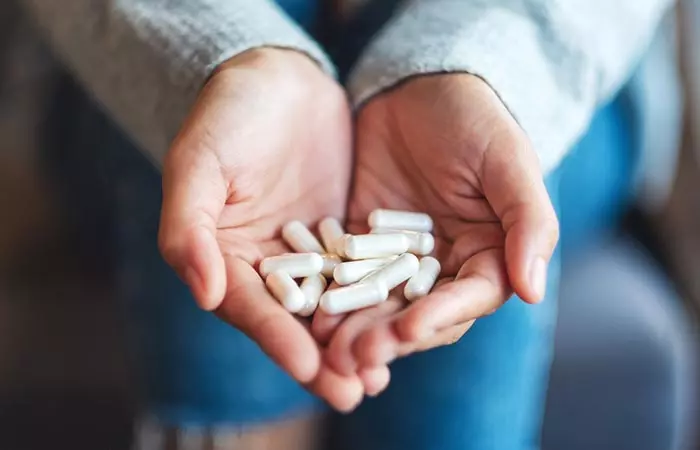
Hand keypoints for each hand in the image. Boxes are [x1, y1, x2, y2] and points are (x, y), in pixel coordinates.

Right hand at [158, 48, 382, 409]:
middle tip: (354, 392)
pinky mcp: (343, 235)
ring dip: (354, 340)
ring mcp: (307, 253)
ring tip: (381, 376)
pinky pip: (362, 270)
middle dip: (323, 358)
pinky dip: (379, 298)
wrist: (276, 79)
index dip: (276, 339)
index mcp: (225, 257)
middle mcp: (266, 264)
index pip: (251, 307)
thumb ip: (189, 229)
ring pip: (332, 304)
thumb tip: (203, 294)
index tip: (308, 367)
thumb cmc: (226, 116)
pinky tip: (405, 320)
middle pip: (293, 321)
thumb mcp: (198, 164)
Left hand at [314, 74, 558, 375]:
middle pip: (418, 313)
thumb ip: (528, 221)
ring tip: (327, 348)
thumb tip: (532, 291)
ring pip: (377, 305)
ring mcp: (396, 260)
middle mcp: (443, 267)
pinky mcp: (358, 245)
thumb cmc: (474, 117)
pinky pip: (343, 276)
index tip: (410, 330)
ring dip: (355, 330)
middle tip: (356, 357)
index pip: (468, 297)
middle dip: (388, 337)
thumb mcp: (507, 160)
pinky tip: (308, 315)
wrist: (418, 86)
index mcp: (487, 254)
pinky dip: (329, 296)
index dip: (441, 317)